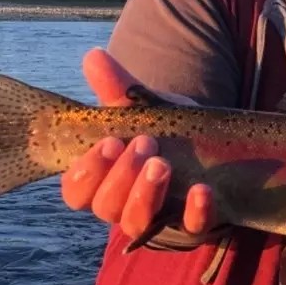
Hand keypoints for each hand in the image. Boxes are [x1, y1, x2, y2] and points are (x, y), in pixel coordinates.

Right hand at [59, 48, 215, 240]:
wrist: (209, 146)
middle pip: (106, 207)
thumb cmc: (162, 132)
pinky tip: (201, 190)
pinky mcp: (193, 223)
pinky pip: (191, 228)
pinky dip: (195, 212)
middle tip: (145, 144)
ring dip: (146, 195)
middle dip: (121, 177)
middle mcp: (123, 205)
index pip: (77, 191)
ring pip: (138, 222)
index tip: (109, 143)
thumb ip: (118, 88)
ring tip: (162, 164)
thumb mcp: (143, 109)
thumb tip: (94, 56)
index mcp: (102, 180)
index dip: (87, 172)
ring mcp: (158, 217)